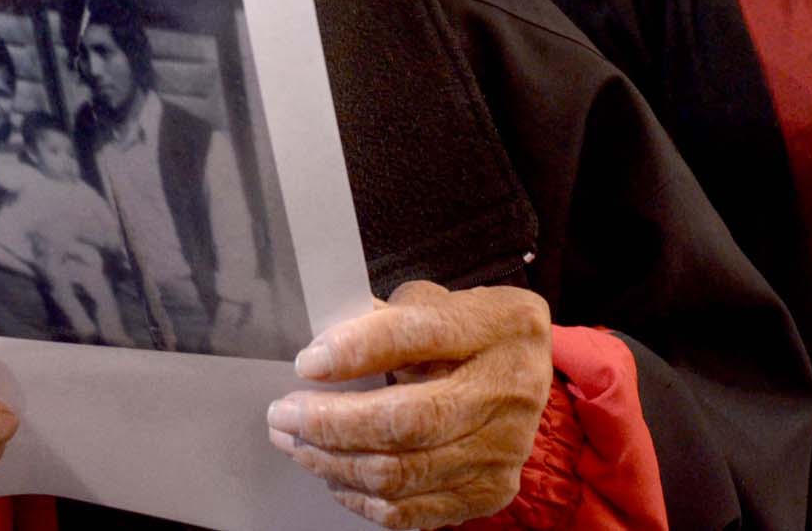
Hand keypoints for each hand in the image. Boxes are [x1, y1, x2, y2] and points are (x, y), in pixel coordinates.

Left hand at [267, 280, 552, 528]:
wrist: (528, 376)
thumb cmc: (471, 333)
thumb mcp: (439, 302)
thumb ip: (388, 318)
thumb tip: (324, 348)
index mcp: (501, 324)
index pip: (419, 334)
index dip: (356, 350)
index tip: (306, 363)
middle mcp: (510, 387)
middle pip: (406, 419)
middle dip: (330, 421)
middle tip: (283, 414)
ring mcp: (504, 448)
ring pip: (400, 472)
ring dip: (333, 462)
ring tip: (296, 443)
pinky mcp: (490, 491)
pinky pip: (410, 510)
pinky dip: (361, 497)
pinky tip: (334, 476)